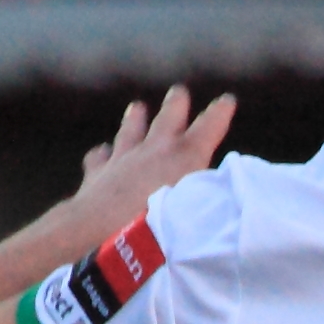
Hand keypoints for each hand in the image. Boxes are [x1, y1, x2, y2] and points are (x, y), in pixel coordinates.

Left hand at [66, 86, 238, 241]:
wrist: (108, 232)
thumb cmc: (163, 226)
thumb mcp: (200, 211)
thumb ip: (211, 194)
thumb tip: (224, 189)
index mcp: (185, 156)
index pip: (208, 127)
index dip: (219, 113)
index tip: (227, 100)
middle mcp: (154, 149)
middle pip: (167, 119)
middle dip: (175, 105)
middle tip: (178, 92)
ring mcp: (123, 159)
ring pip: (130, 131)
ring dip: (136, 119)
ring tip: (137, 107)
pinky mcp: (97, 175)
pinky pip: (98, 159)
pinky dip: (100, 156)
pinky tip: (100, 152)